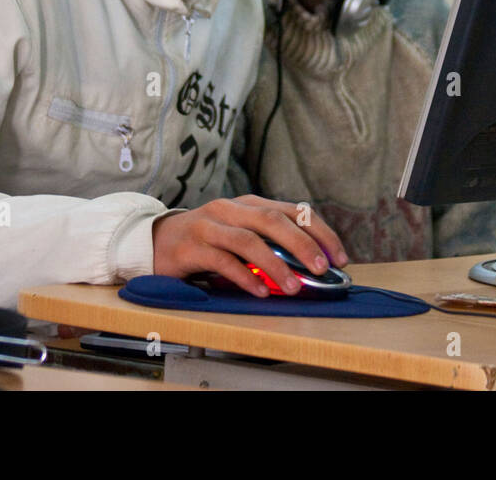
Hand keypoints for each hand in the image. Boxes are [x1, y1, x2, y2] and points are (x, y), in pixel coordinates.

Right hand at [152, 195, 348, 296]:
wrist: (155, 242)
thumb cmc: (206, 242)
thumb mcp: (240, 236)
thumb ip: (269, 245)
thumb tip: (310, 271)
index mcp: (249, 203)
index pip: (293, 210)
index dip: (320, 232)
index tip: (340, 256)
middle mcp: (230, 208)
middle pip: (273, 220)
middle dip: (302, 244)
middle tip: (322, 269)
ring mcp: (208, 225)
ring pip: (248, 240)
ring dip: (275, 265)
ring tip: (294, 287)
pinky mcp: (190, 247)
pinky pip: (222, 261)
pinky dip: (244, 277)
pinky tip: (260, 292)